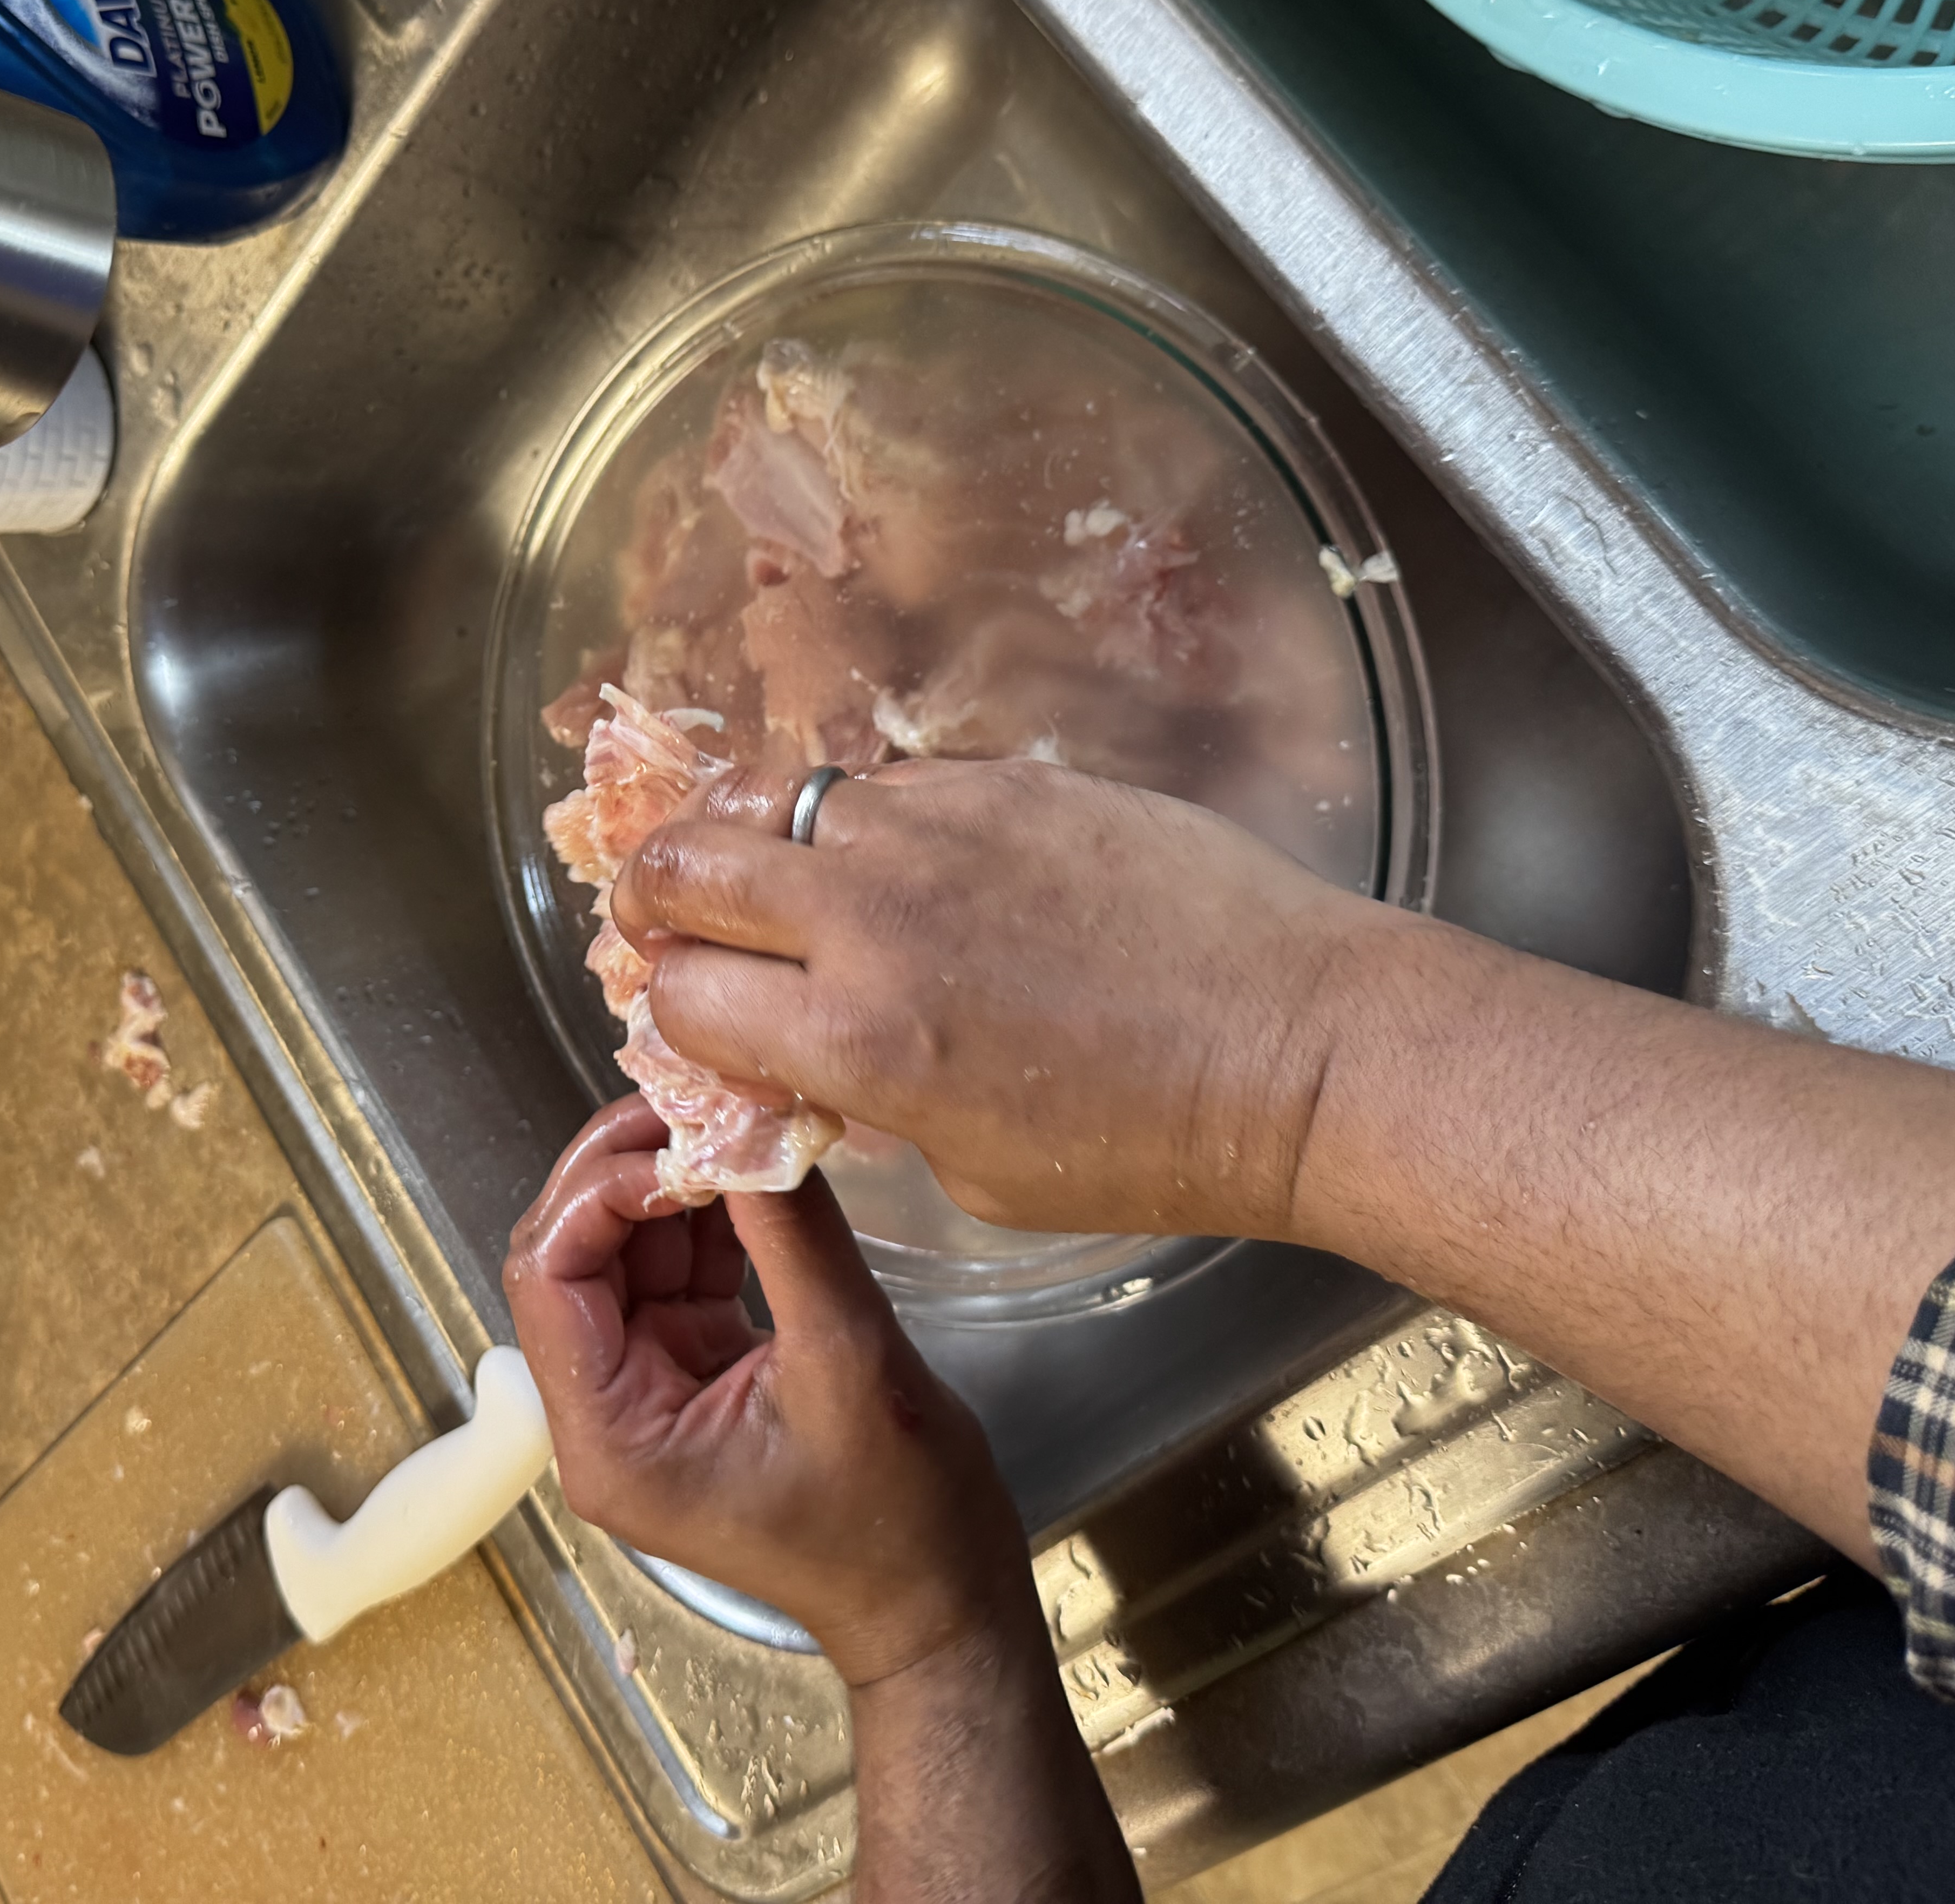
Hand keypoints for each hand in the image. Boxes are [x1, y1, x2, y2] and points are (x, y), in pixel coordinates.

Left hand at [503, 1096, 1027, 1683]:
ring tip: (731, 1118)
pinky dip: (710, 1210)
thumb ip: (791, 1236)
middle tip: (696, 1102)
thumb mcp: (849, 1361)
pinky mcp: (696, 1366)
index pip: (550, 1279)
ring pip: (624, 1250)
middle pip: (572, 1255)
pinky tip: (754, 1165)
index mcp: (609, 1437)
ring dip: (671, 1179)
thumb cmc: (897, 1520)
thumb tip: (753, 1121)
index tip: (680, 1136)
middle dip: (627, 1169)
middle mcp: (608, 1412)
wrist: (940, 1595)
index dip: (600, 1191)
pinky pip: (678, 1267)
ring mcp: (650, 1387)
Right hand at [611, 755, 1397, 1241]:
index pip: (684, 997)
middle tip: (668, 914)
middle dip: (655, 897)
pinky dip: (873, 822)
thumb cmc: (1147, 1144)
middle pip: (687, 867)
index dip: (677, 1013)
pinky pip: (893, 783)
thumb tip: (813, 1056)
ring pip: (783, 802)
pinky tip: (916, 860)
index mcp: (857, 1038)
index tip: (700, 1019)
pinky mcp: (1009, 781)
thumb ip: (869, 1100)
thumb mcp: (975, 1173)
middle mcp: (874, 918)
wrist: (1298, 1047)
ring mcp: (940, 830)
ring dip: (766, 842)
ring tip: (792, 875)